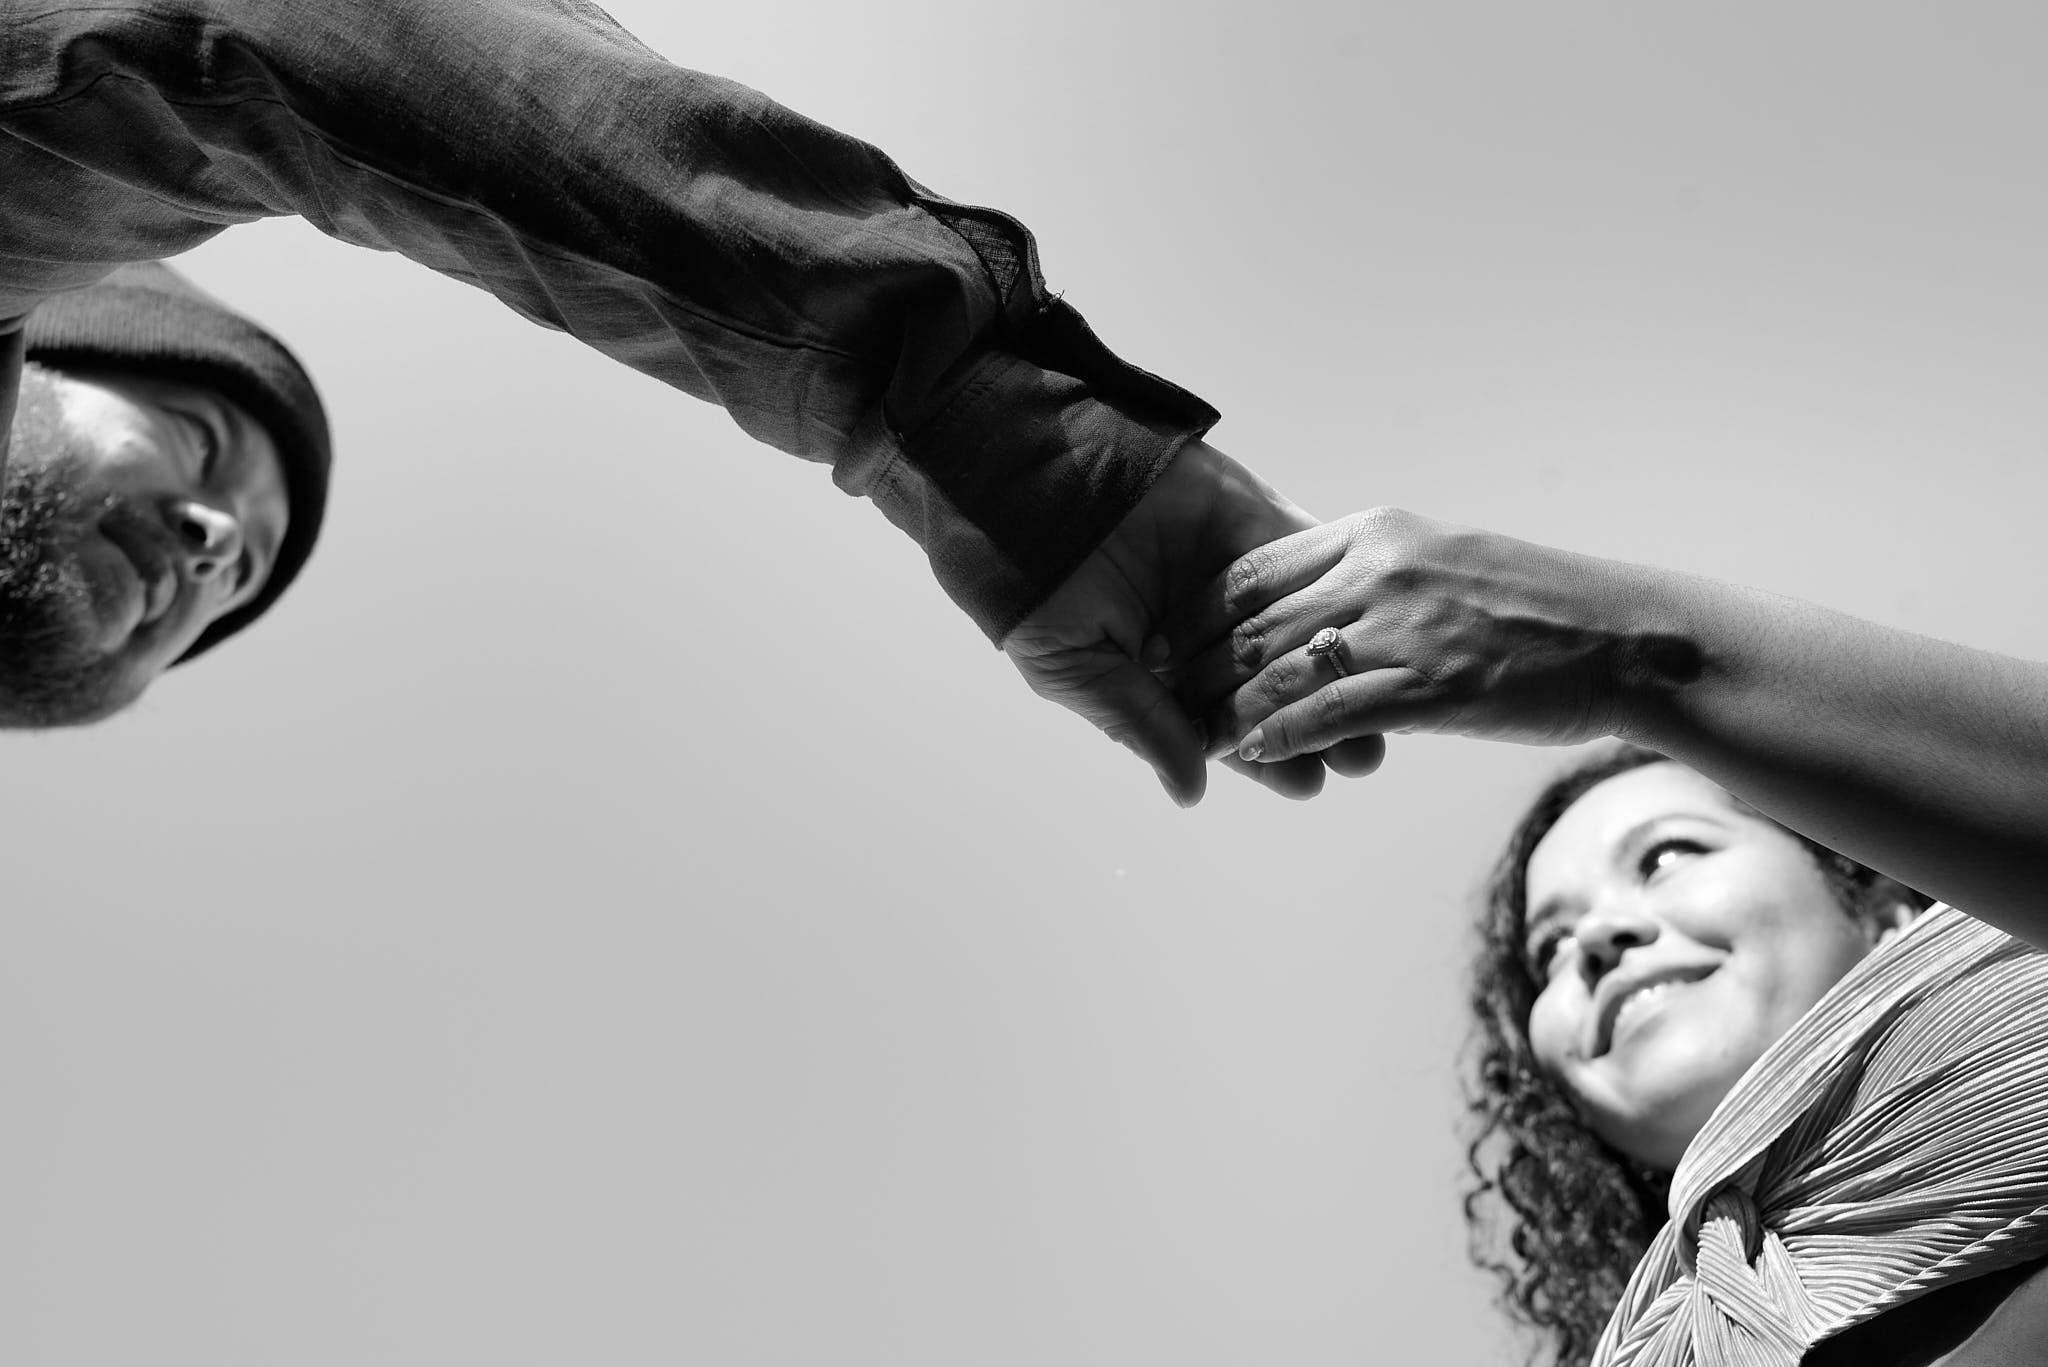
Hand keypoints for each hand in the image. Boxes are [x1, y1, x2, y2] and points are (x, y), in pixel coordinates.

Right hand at [1000, 441, 1382, 804]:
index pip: (1229, 728)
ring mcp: (1240, 580)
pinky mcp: (1260, 527)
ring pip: (1307, 631)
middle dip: (1323, 723)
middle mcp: (1211, 635)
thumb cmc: (1038, 587)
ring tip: (1386, 704)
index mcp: (1165, 677)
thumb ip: (1144, 724)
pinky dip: (1346, 585)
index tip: (1308, 783)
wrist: (1038, 485)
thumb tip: (1192, 792)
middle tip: (1361, 756)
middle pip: (1281, 688)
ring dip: (1345, 666)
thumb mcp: (1079, 668)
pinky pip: (1313, 558)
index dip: (1270, 755)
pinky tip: (1376, 622)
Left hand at [1164, 507, 1663, 762]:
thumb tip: (1315, 610)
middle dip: (1197, 666)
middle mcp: (1379, 570)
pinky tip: (1256, 755)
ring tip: (1196, 738)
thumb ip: (1374, 577)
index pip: (1254, 568)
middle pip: (1251, 621)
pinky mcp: (1431, 685)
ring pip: (1278, 670)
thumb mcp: (1442, 564)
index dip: (1201, 611)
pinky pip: (1330, 713)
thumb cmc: (1538, 608)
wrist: (1626, 638)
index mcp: (1376, 533)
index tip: (1173, 643)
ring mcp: (1404, 626)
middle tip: (1165, 700)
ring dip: (1226, 711)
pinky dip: (1281, 737)